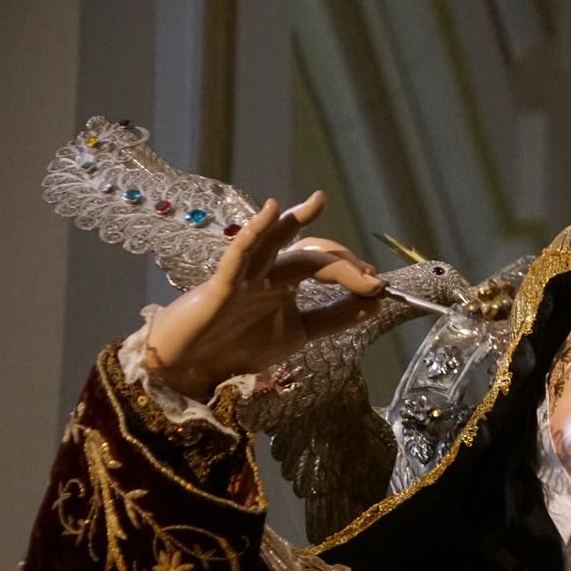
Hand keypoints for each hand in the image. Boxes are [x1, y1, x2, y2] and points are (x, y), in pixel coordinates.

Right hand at [144, 192, 383, 398]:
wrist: (193, 368)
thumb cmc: (239, 346)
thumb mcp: (299, 333)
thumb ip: (334, 318)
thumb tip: (375, 304)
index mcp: (286, 283)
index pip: (324, 265)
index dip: (352, 271)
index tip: (377, 284)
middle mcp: (268, 273)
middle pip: (308, 254)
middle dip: (340, 262)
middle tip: (368, 276)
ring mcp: (245, 275)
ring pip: (274, 242)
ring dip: (295, 223)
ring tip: (318, 202)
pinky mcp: (222, 284)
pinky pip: (240, 254)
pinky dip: (256, 232)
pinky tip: (272, 211)